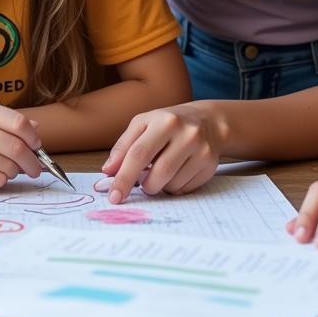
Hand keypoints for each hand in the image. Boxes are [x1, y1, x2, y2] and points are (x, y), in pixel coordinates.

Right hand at [0, 103, 42, 188]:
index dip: (33, 137)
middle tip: (34, 169)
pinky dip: (1, 180)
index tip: (37, 146)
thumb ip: (4, 121)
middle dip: (32, 162)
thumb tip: (36, 128)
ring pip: (7, 166)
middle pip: (16, 148)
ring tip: (8, 170)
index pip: (18, 123)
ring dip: (14, 172)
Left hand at [100, 103, 224, 203]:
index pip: (139, 153)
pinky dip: (172, 187)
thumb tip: (108, 171)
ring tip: (158, 172)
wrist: (208, 121)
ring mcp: (201, 151)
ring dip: (158, 186)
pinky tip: (174, 173)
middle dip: (144, 185)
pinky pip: (184, 189)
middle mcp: (186, 135)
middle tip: (139, 184)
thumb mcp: (143, 124)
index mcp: (164, 121)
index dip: (124, 177)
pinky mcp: (209, 166)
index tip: (114, 195)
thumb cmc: (168, 124)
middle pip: (159, 173)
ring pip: (172, 184)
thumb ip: (123, 146)